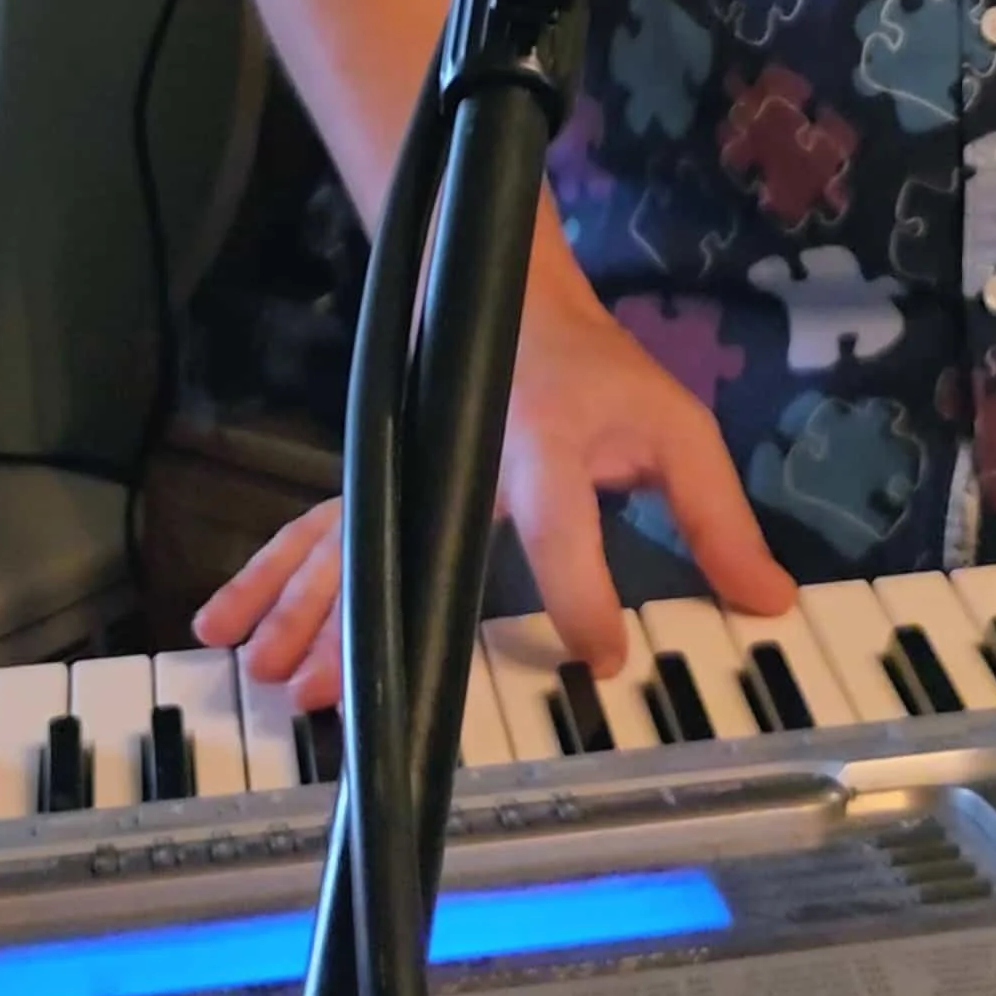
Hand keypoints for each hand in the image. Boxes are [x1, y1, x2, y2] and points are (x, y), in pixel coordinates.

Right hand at [192, 280, 792, 705]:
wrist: (518, 298)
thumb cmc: (603, 376)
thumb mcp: (677, 432)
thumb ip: (719, 522)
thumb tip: (771, 605)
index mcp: (545, 451)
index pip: (566, 530)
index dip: (587, 596)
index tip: (605, 657)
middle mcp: (460, 464)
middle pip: (404, 544)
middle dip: (357, 622)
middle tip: (322, 697)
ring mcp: (408, 471)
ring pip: (339, 543)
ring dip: (296, 611)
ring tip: (266, 677)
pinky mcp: (381, 479)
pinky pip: (316, 531)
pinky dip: (267, 575)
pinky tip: (223, 621)